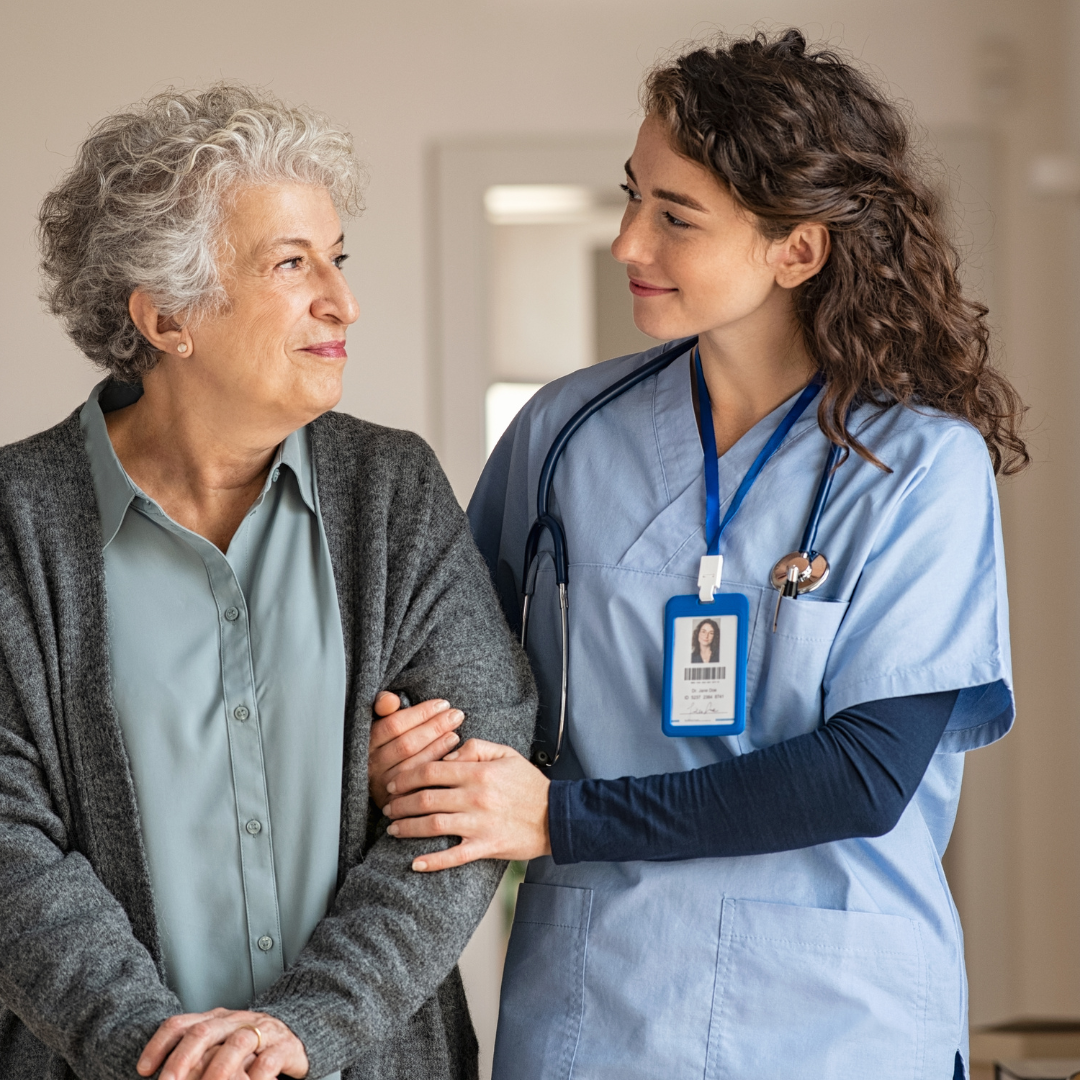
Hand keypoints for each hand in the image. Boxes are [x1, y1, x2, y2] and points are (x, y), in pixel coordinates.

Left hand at [138, 1008, 308, 1079]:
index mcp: (215, 1020)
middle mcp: (236, 1021)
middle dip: (181, 1059)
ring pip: (237, 1043)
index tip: (143, 1070)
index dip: (159, 1044)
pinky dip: (255, 1078)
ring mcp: (262, 1032)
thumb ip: (194, 1056)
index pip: (181, 1024)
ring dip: (217, 1070)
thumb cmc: (249, 1048)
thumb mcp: (219, 1046)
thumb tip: (157, 1076)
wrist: (297, 1035)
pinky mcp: (284, 1047)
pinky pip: (268, 1061)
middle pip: (204, 1031)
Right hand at [369, 692, 465, 808]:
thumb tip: (391, 700)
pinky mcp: (395, 802)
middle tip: (456, 715)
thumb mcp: (383, 722)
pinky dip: (436, 769)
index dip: (420, 713)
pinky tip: (451, 758)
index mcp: (367, 742)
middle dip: (434, 727)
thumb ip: (383, 706)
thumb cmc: (389, 744)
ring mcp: (383, 785)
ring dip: (437, 748)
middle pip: (406, 744)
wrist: (386, 785)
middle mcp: (371, 765)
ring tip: (455, 734)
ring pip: (413, 765)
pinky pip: (418, 785)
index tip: (442, 704)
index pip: (393, 725)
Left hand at [384, 739, 550, 870]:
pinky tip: (415, 863)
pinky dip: (432, 861)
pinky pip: (453, 857)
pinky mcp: (486, 847)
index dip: (406, 776)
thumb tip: (446, 755)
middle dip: (400, 803)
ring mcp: (479, 824)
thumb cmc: (530, 784)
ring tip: (393, 829)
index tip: (393, 782)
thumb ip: (475, 748)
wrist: (557, 816)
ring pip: (433, 825)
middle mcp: (475, 797)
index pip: (431, 770)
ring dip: (408, 827)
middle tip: (387, 807)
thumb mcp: (506, 754)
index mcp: (478, 772)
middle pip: (425, 798)